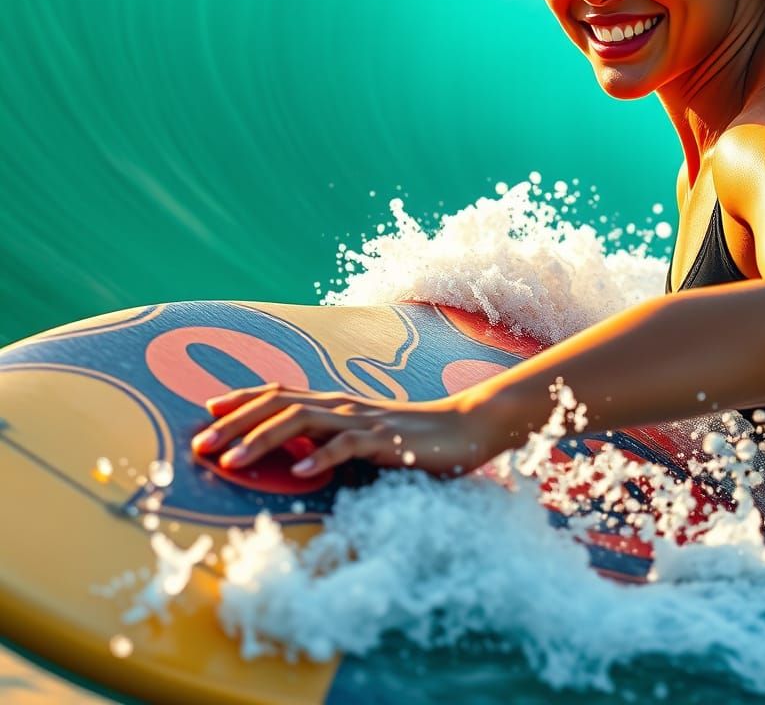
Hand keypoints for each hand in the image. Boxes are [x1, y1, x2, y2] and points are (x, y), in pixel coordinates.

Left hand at [189, 383, 506, 478]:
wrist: (464, 428)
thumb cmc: (412, 437)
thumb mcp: (362, 435)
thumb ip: (329, 438)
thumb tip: (290, 453)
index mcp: (334, 403)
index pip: (279, 393)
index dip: (242, 399)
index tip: (205, 411)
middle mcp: (342, 405)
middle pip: (280, 405)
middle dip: (236, 424)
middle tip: (199, 446)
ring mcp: (362, 420)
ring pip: (303, 422)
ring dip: (263, 440)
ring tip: (232, 461)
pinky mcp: (384, 440)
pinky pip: (346, 446)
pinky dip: (319, 457)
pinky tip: (296, 472)